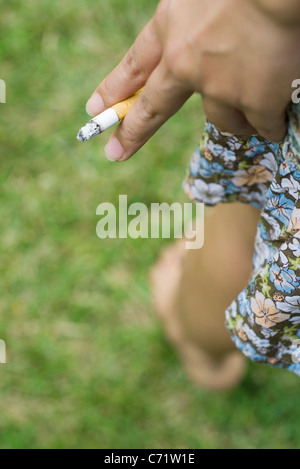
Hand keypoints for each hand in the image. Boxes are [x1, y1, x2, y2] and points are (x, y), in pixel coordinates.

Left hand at [86, 0, 299, 161]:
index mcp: (173, 24)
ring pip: (222, 122)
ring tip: (253, 110)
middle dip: (133, 132)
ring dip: (236, 119)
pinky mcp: (254, 101)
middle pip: (153, 108)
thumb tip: (203, 48)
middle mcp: (187, 62)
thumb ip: (196, 23)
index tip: (94, 108)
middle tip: (115, 151)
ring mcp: (219, 87)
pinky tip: (277, 121)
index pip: (134, 64)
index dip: (114, 89)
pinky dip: (270, 125)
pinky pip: (261, 126)